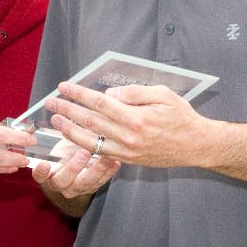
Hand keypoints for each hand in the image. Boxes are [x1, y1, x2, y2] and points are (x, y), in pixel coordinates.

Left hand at [46, 81, 205, 169]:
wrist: (196, 145)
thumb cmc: (182, 116)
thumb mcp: (163, 94)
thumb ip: (134, 92)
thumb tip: (109, 94)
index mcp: (137, 117)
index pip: (99, 103)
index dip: (79, 94)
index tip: (64, 86)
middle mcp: (129, 136)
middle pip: (90, 121)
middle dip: (67, 110)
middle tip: (51, 101)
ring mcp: (127, 151)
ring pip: (91, 140)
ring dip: (69, 130)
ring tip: (55, 120)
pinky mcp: (127, 160)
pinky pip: (100, 152)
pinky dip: (83, 145)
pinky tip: (72, 137)